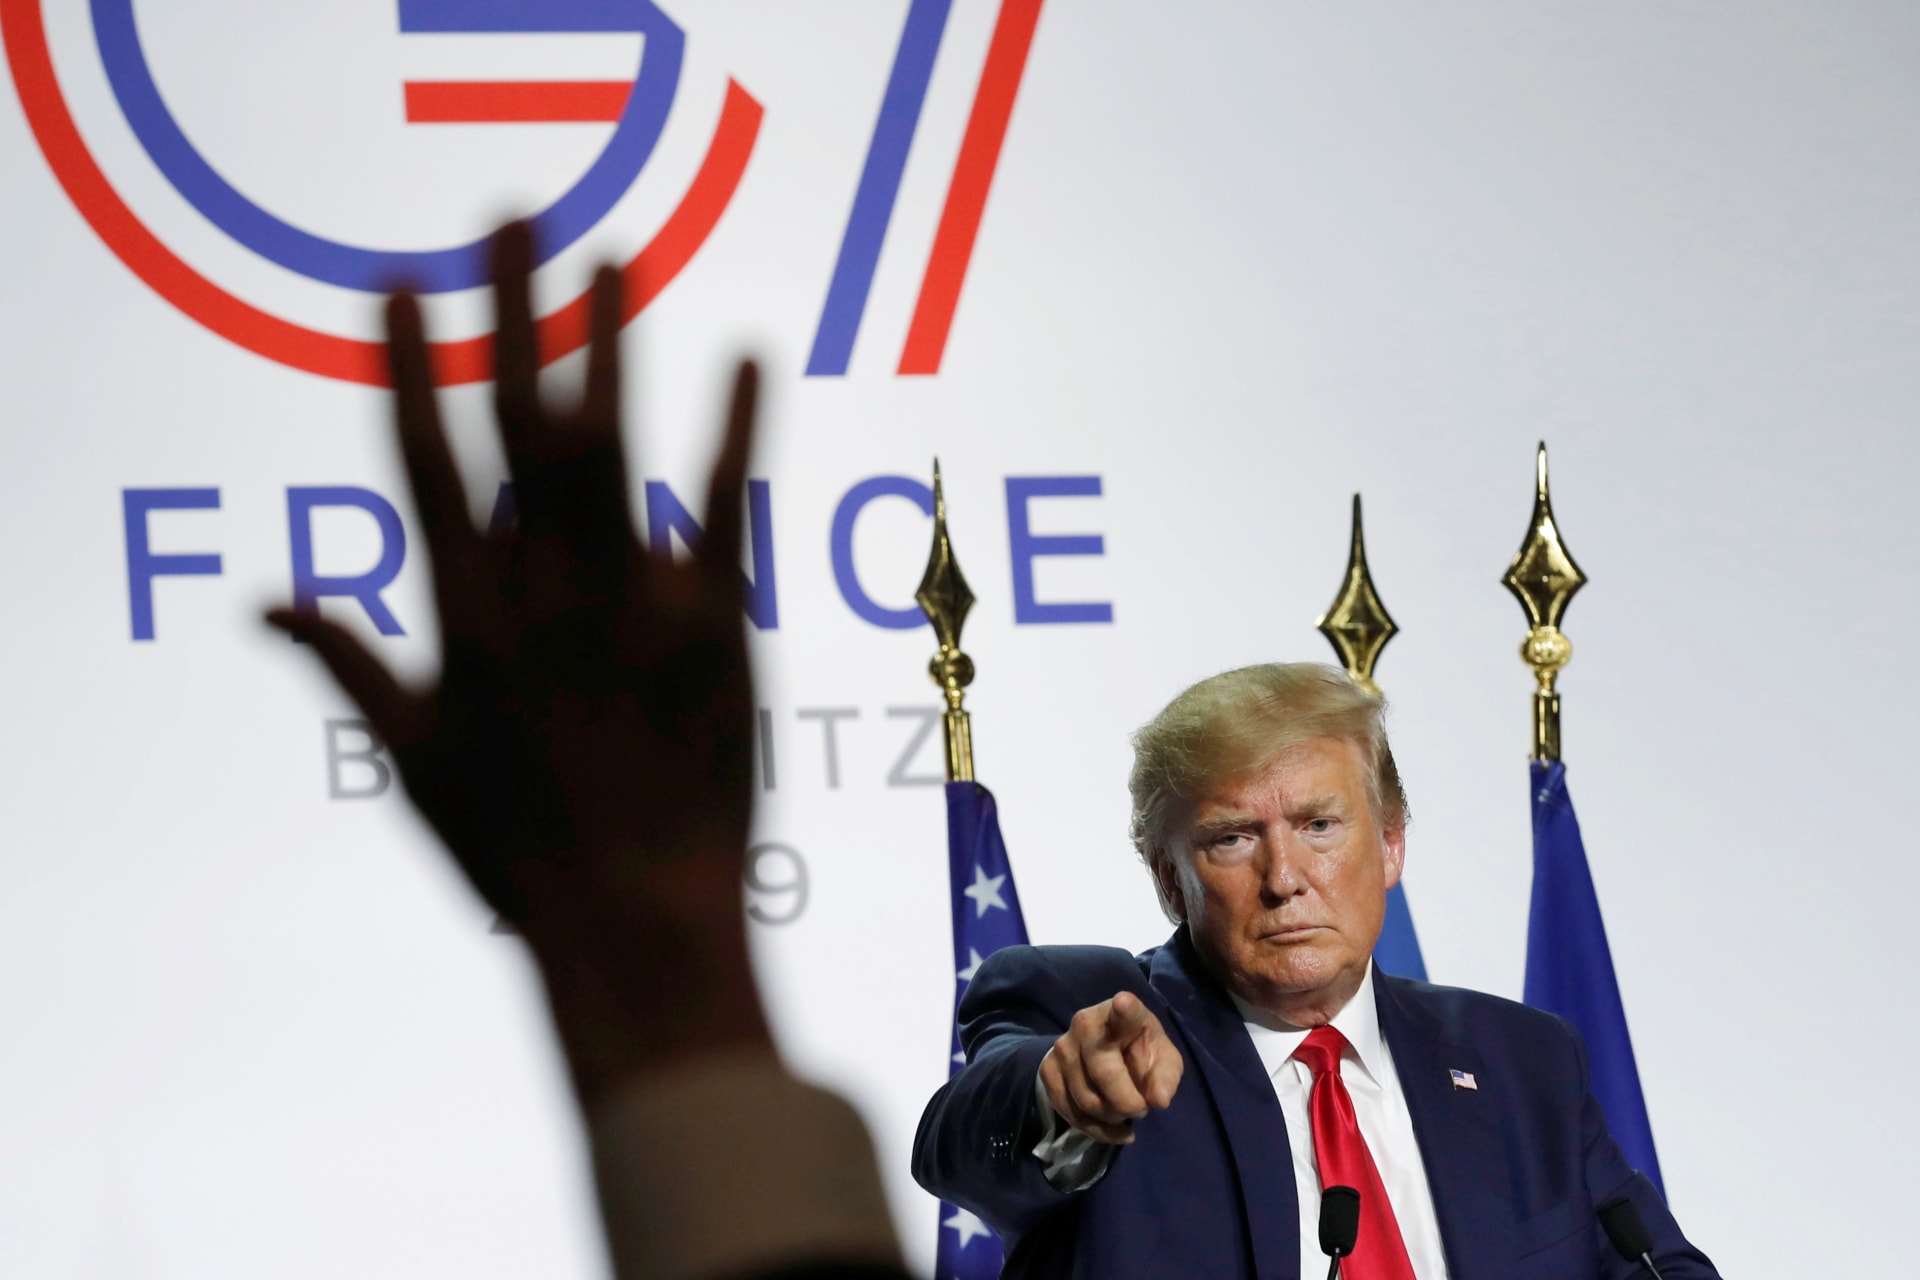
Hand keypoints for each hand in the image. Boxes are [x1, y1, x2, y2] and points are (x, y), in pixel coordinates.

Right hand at [269, 222, 768, 1099]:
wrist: (637, 922)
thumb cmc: (515, 855)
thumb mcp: (410, 762)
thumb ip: (343, 664)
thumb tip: (264, 600)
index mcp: (460, 615)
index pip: (422, 461)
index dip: (409, 367)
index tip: (400, 287)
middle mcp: (540, 587)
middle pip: (519, 419)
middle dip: (513, 310)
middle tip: (514, 217)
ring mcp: (633, 599)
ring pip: (615, 442)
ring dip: (611, 341)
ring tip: (615, 255)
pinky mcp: (717, 624)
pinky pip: (727, 503)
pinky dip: (736, 426)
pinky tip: (747, 355)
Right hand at [1039, 991, 1183, 1142]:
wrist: (1103, 1050)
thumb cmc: (1140, 1051)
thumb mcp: (1164, 1061)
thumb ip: (1166, 1078)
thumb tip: (1159, 1101)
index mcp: (1123, 1014)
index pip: (1125, 1011)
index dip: (1125, 1009)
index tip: (1124, 1003)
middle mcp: (1086, 1023)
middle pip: (1104, 1074)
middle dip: (1127, 1103)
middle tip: (1141, 1109)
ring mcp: (1062, 1046)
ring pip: (1086, 1100)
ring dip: (1112, 1118)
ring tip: (1125, 1113)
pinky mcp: (1047, 1068)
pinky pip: (1069, 1112)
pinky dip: (1095, 1129)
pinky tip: (1112, 1128)